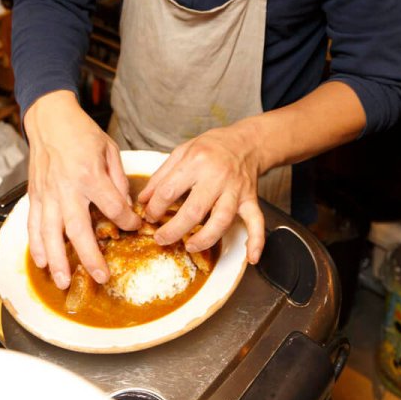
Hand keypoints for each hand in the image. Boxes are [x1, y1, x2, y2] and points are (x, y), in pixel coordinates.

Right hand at [24, 91, 139, 288]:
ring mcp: (48, 193)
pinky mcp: (35, 195)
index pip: (113, 207)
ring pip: (51, 233)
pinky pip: (33, 224)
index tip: (134, 227)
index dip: (127, 221)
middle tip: (101, 277)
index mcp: (90, 175)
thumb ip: (118, 181)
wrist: (51, 120)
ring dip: (58, 260)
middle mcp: (67, 188)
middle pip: (79, 229)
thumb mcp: (110, 151)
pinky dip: (36, 245)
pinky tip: (42, 262)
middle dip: (90, 256)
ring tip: (64, 281)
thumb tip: (124, 207)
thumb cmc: (82, 133)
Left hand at [137, 124, 266, 263]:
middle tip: (160, 238)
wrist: (245, 141)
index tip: (149, 215)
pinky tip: (251, 258)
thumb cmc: (211, 146)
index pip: (169, 190)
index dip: (154, 207)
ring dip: (205, 238)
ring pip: (221, 219)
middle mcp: (217, 176)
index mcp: (196, 161)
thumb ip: (161, 176)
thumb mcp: (182, 151)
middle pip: (194, 210)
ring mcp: (235, 190)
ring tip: (189, 246)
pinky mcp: (250, 199)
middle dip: (173, 229)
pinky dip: (257, 241)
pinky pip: (256, 221)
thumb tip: (143, 199)